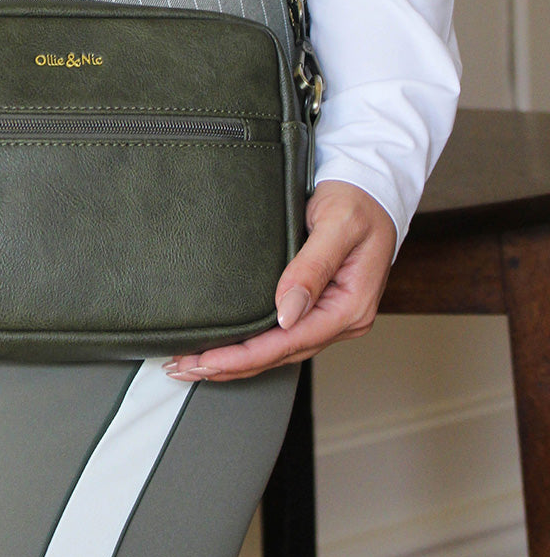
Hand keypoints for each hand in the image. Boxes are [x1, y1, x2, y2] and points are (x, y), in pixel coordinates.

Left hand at [164, 180, 395, 381]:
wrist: (371, 188)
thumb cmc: (357, 201)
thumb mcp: (338, 225)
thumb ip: (312, 267)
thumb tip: (288, 313)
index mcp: (351, 306)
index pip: (290, 342)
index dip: (245, 355)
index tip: (208, 360)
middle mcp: (343, 318)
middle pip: (280, 354)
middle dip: (231, 365)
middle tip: (185, 368)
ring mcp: (330, 315)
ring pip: (278, 351)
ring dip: (237, 361)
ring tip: (194, 365)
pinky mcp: (318, 307)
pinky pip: (282, 336)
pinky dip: (251, 346)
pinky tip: (227, 349)